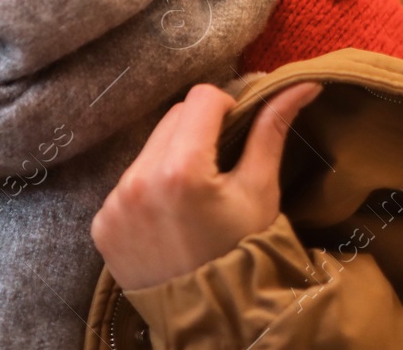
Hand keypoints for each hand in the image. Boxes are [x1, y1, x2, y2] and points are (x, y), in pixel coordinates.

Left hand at [90, 81, 323, 290]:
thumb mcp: (260, 193)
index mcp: (182, 168)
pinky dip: (149, 188)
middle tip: (219, 165)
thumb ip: (271, 131)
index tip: (236, 132)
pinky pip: (127, 182)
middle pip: (172, 118)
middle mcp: (139, 180)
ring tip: (194, 195)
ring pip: (148, 148)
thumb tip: (301, 83)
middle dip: (198, 131)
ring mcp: (115, 202)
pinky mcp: (101, 221)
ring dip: (172, 157)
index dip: (226, 107)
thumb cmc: (244, 253)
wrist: (210, 319)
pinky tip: (169, 216)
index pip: (201, 98)